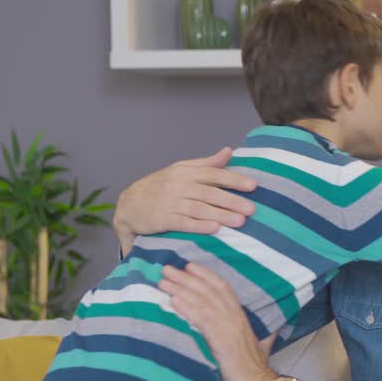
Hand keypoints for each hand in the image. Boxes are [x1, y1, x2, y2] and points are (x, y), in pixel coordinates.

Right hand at [113, 148, 258, 254]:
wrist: (128, 205)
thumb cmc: (159, 187)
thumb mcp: (180, 170)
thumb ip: (205, 163)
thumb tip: (228, 152)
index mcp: (185, 172)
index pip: (213, 174)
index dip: (234, 179)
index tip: (253, 185)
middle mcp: (178, 185)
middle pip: (209, 192)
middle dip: (232, 200)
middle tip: (252, 208)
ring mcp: (170, 202)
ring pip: (199, 208)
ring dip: (221, 214)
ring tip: (240, 221)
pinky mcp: (162, 219)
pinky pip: (183, 222)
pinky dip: (199, 225)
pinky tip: (215, 228)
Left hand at [159, 263, 277, 380]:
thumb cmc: (256, 373)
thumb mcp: (258, 348)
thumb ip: (259, 338)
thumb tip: (265, 334)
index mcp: (241, 318)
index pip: (223, 289)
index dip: (206, 276)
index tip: (189, 266)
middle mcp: (235, 318)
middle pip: (209, 291)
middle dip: (187, 278)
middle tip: (167, 269)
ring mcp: (229, 329)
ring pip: (203, 302)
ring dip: (182, 289)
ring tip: (163, 282)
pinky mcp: (222, 342)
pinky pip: (202, 319)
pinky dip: (187, 308)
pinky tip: (174, 301)